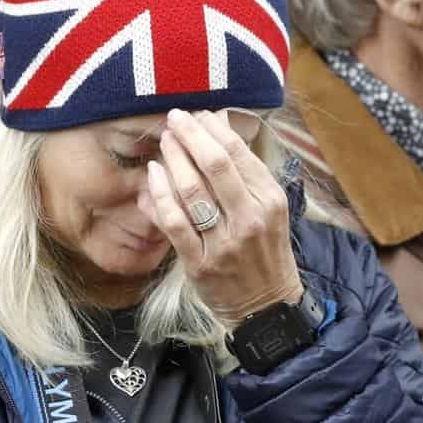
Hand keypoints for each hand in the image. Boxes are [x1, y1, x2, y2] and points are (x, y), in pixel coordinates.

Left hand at [138, 108, 303, 327]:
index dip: (214, 128)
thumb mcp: (270, 213)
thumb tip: (218, 134)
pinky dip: (160, 196)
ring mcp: (224, 243)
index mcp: (270, 201)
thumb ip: (247, 178)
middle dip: (190, 135)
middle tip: (175, 118)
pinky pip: (174, 223)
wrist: (266, 307)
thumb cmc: (266, 254)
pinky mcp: (200, 264)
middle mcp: (249, 219)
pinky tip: (153, 176)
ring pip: (192, 191)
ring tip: (164, 142)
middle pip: (215, 165)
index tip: (199, 115)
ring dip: (173, 159)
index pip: (239, 154)